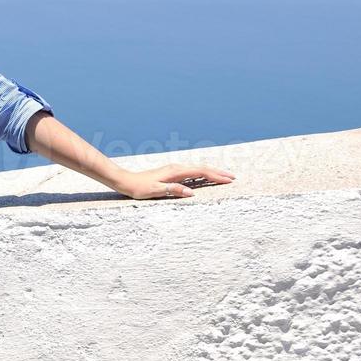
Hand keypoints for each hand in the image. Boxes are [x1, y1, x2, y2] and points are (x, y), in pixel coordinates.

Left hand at [114, 163, 235, 199]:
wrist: (127, 180)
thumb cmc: (140, 188)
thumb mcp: (155, 191)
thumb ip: (173, 190)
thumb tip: (191, 192)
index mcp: (175, 171)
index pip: (200, 172)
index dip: (216, 176)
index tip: (229, 180)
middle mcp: (176, 168)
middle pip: (202, 168)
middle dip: (218, 172)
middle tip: (233, 177)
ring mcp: (174, 169)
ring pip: (198, 169)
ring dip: (212, 172)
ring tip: (224, 177)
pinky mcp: (172, 173)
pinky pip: (192, 172)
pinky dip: (203, 173)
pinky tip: (206, 177)